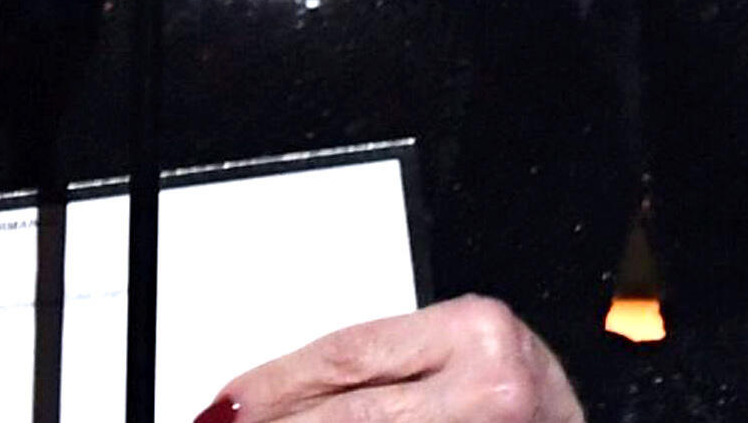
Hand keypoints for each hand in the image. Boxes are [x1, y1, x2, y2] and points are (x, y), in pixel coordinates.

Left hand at [199, 295, 583, 422]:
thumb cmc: (515, 401)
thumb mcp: (452, 359)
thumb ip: (373, 369)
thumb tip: (256, 400)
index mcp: (479, 334)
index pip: (351, 356)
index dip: (282, 381)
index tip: (232, 401)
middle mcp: (497, 385)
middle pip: (359, 409)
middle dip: (290, 418)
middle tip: (236, 422)